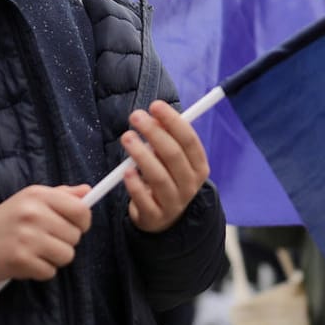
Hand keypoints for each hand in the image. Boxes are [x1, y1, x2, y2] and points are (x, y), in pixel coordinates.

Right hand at [0, 184, 91, 283]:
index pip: (81, 210)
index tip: (73, 226)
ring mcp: (27, 237)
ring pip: (66, 255)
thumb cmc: (7, 221)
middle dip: (64, 242)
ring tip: (36, 252)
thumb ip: (60, 195)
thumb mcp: (30, 199)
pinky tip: (26, 262)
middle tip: (44, 240)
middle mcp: (33, 213)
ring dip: (54, 258)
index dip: (82, 222)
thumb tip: (87, 191)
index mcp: (38, 195)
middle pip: (75, 236)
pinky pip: (50, 271)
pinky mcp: (20, 259)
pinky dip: (40, 271)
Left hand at [121, 101, 208, 233]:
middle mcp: (190, 185)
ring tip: (127, 137)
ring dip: (141, 155)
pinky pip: (144, 199)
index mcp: (199, 167)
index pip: (189, 140)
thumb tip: (154, 115)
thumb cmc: (166, 178)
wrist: (162, 218)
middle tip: (135, 116)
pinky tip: (126, 171)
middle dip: (154, 132)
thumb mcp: (169, 158)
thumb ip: (165, 137)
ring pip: (159, 176)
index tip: (155, 106)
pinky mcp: (155, 216)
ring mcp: (174, 203)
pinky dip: (135, 184)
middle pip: (173, 155)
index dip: (173, 121)